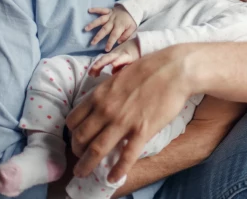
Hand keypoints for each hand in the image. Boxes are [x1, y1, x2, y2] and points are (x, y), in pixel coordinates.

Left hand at [65, 44, 195, 182]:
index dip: (72, 133)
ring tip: (83, 174)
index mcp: (99, 95)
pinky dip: (117, 171)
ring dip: (86, 165)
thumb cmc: (150, 68)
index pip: (73, 120)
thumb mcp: (119, 76)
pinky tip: (113, 178)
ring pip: (96, 150)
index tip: (77, 139)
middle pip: (80, 138)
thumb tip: (101, 103)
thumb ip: (107, 92)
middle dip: (76, 152)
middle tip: (79, 158)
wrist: (175, 70)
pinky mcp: (142, 130)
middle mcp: (106, 110)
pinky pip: (126, 156)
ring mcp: (123, 121)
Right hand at [85, 6, 137, 51]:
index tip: (106, 49)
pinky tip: (89, 10)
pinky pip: (101, 9)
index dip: (110, 43)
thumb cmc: (132, 20)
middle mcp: (114, 21)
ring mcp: (110, 15)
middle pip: (105, 29)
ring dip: (93, 24)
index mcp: (120, 26)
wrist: (133, 8)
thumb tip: (119, 42)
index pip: (114, 36)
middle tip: (92, 43)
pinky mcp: (109, 11)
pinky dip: (95, 9)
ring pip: (100, 20)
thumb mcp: (133, 28)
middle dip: (98, 37)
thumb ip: (126, 35)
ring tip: (86, 29)